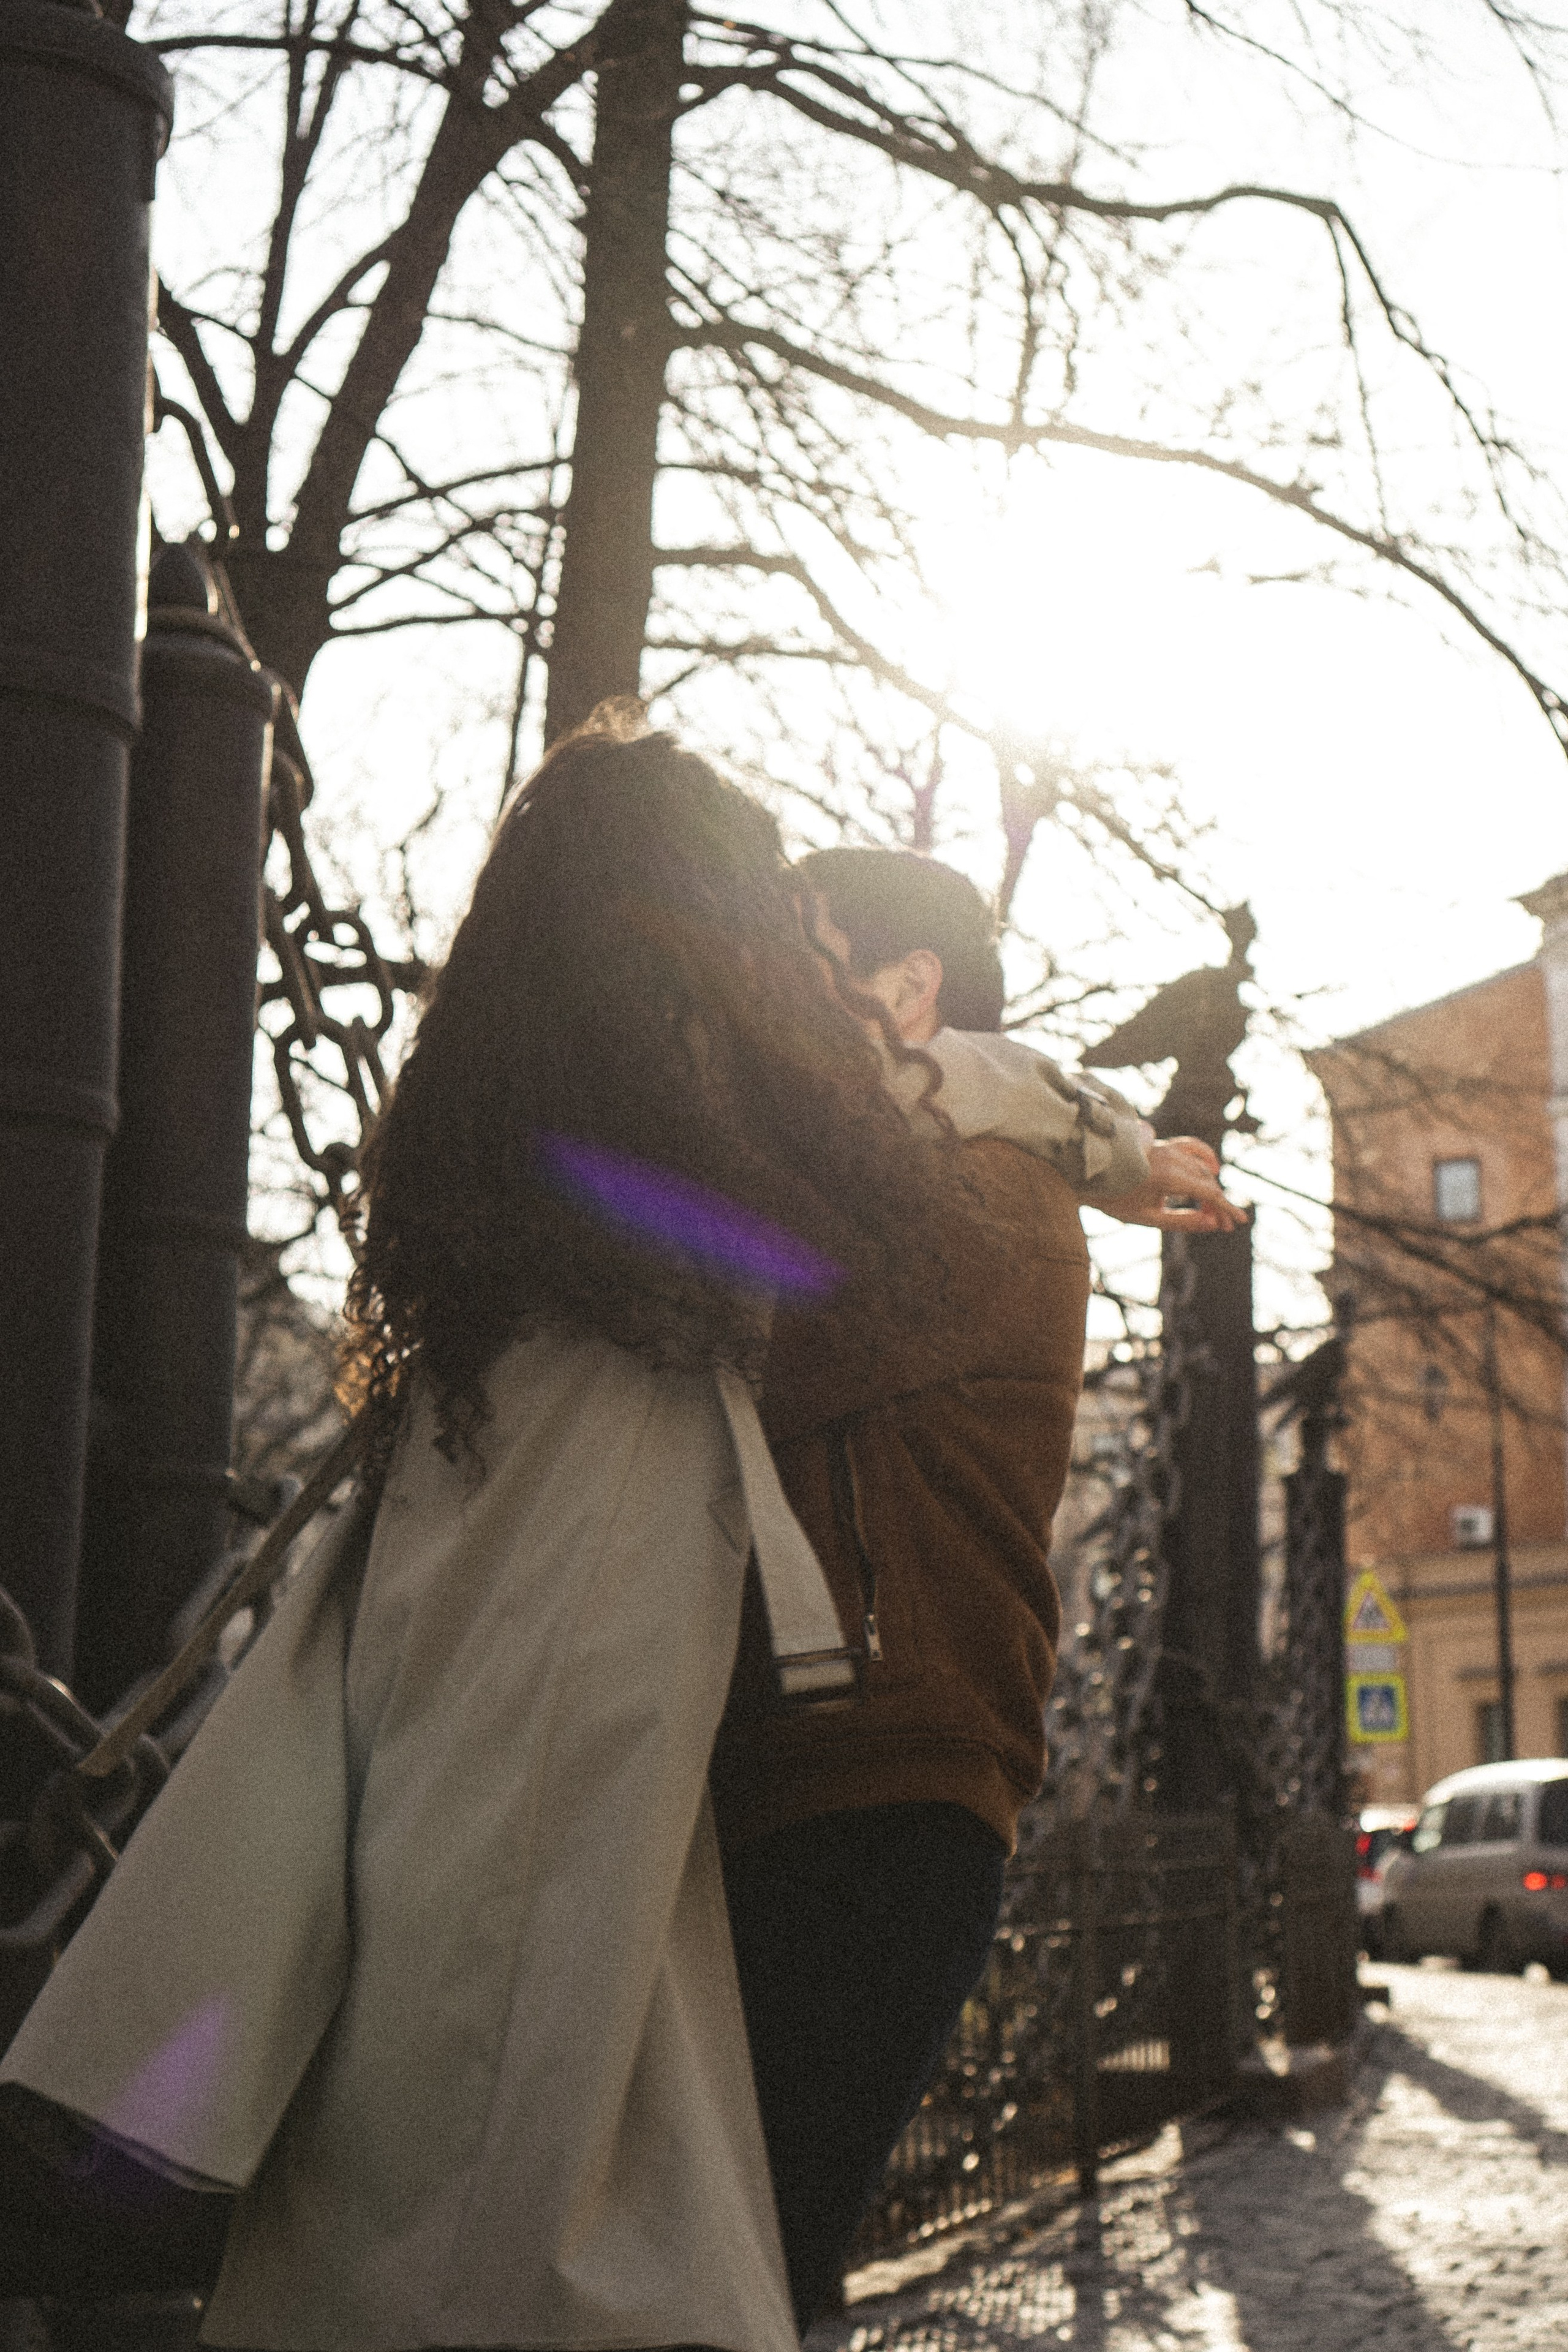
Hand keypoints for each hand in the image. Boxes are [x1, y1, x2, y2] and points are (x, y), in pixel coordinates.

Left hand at [1099, 1136, 1248, 1232]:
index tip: (1239, 1222)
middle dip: (1217, 1205)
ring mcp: (1167, 1148)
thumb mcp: (1148, 1218)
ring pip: (1201, 1168)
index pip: (1208, 1193)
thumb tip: (1212, 1224)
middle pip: (1207, 1182)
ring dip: (1211, 1188)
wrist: (1087, 1174)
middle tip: (1222, 1226)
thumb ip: (1182, 1221)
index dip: (1227, 1208)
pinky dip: (1205, 1157)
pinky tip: (1213, 1169)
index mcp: (1167, 1178)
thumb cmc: (1114, 1199)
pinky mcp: (1163, 1144)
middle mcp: (1171, 1158)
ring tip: (1213, 1209)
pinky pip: (1192, 1147)